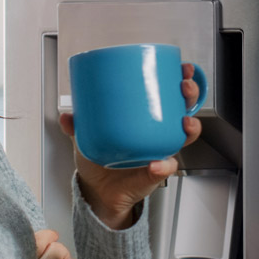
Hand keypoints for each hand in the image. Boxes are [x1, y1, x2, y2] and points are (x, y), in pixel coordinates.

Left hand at [58, 62, 203, 229]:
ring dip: (190, 128)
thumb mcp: (86, 137)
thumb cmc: (98, 159)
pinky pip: (166, 167)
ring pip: (184, 136)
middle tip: (184, 88)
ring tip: (184, 123)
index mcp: (146, 118)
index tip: (182, 68)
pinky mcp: (157, 172)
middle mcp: (158, 132)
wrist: (99, 191)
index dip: (179, 79)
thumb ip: (77, 126)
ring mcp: (160, 150)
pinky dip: (164, 165)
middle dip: (190, 95)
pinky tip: (157, 163)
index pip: (167, 94)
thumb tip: (67, 116)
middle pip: (184, 109)